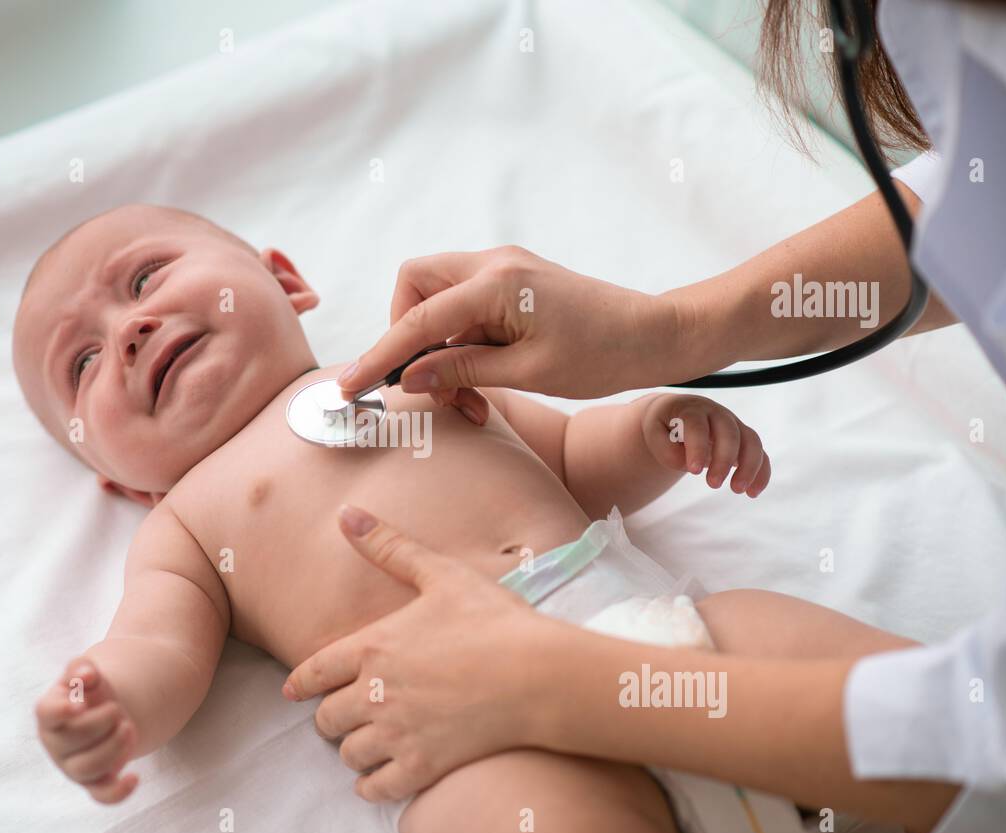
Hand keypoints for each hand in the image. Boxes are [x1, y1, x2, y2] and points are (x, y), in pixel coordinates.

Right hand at [35, 658, 138, 803]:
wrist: (106, 713)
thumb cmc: (90, 693)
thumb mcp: (87, 675)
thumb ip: (83, 668)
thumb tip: (86, 675)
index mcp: (50, 714)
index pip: (47, 714)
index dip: (61, 711)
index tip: (81, 705)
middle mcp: (56, 744)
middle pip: (73, 740)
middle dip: (101, 723)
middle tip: (117, 710)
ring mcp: (73, 766)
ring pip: (87, 768)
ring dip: (114, 749)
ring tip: (129, 727)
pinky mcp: (93, 782)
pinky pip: (101, 796)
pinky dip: (118, 792)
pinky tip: (135, 777)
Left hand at [282, 506, 553, 801]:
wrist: (539, 675)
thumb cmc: (494, 620)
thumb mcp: (441, 574)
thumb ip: (389, 546)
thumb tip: (346, 513)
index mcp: (374, 647)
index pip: (314, 672)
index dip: (300, 684)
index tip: (292, 692)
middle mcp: (375, 694)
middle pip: (326, 719)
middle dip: (331, 718)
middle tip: (345, 716)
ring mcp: (398, 734)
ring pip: (349, 754)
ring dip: (353, 750)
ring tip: (368, 743)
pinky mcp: (423, 766)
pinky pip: (376, 788)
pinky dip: (372, 785)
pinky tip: (381, 777)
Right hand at [337, 246, 685, 418]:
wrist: (656, 335)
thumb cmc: (603, 355)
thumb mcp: (529, 373)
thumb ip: (463, 371)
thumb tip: (410, 377)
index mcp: (496, 284)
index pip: (417, 320)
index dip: (380, 355)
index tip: (349, 386)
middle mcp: (493, 264)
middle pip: (414, 286)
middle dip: (406, 333)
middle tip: (429, 384)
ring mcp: (503, 270)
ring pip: (437, 298)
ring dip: (438, 346)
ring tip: (467, 395)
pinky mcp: (513, 283)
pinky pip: (465, 307)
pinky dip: (461, 343)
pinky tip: (481, 379)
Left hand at [640, 393, 770, 495]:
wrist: (678, 413)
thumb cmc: (665, 426)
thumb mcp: (655, 433)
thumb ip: (666, 449)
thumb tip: (687, 464)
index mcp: (692, 409)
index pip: (698, 425)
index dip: (698, 447)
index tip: (694, 471)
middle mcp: (717, 414)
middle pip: (729, 432)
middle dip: (724, 460)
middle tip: (713, 485)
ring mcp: (735, 425)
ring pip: (751, 441)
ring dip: (749, 467)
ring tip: (738, 490)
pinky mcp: (745, 439)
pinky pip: (760, 454)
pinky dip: (761, 472)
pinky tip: (753, 493)